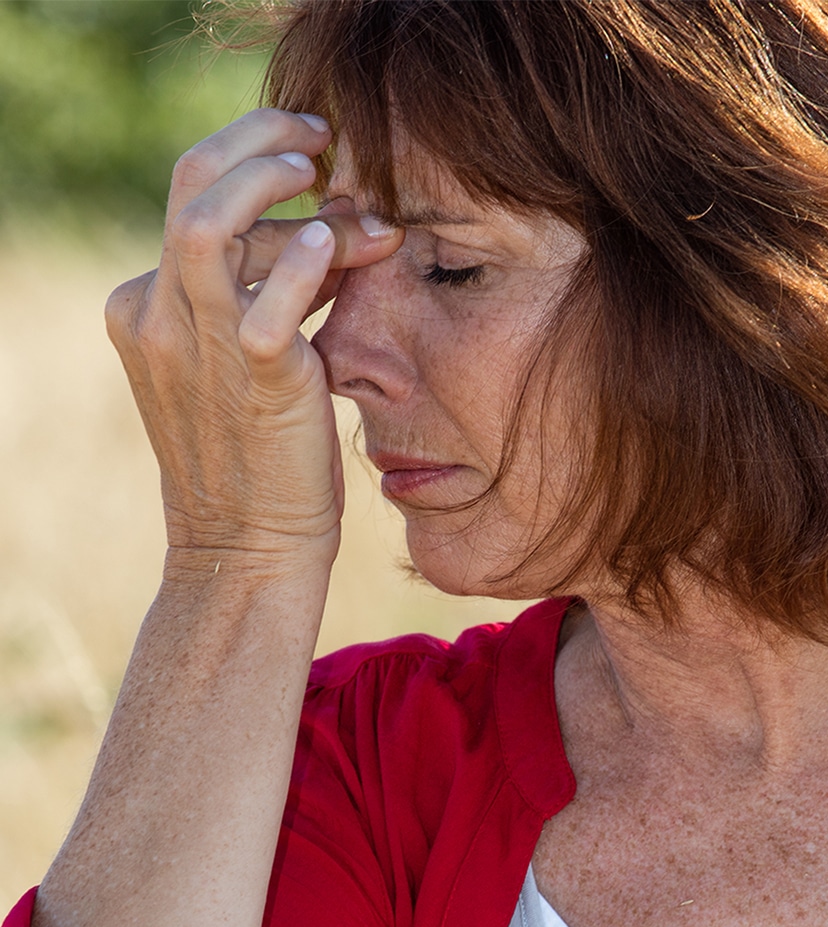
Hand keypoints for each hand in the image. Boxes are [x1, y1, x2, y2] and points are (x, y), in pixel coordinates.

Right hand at [105, 109, 401, 565]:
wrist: (247, 550)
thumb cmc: (261, 458)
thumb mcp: (244, 365)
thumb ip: (269, 298)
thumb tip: (332, 231)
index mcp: (146, 308)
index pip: (196, 203)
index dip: (259, 169)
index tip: (311, 157)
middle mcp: (154, 315)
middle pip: (190, 185)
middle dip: (257, 139)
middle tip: (319, 135)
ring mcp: (194, 346)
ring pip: (210, 223)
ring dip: (278, 185)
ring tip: (336, 183)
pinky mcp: (251, 379)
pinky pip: (268, 301)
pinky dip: (308, 262)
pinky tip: (341, 247)